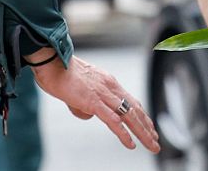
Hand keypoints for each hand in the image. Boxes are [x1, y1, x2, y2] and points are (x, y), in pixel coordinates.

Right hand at [33, 52, 159, 152]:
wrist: (52, 62)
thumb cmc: (62, 74)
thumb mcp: (79, 90)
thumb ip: (86, 103)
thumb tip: (89, 114)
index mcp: (109, 82)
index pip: (131, 101)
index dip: (142, 116)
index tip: (150, 127)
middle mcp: (111, 87)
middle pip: (135, 110)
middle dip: (147, 127)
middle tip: (155, 142)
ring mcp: (103, 94)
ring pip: (129, 116)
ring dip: (142, 132)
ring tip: (151, 145)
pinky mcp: (93, 101)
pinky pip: (112, 120)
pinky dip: (123, 133)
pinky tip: (131, 144)